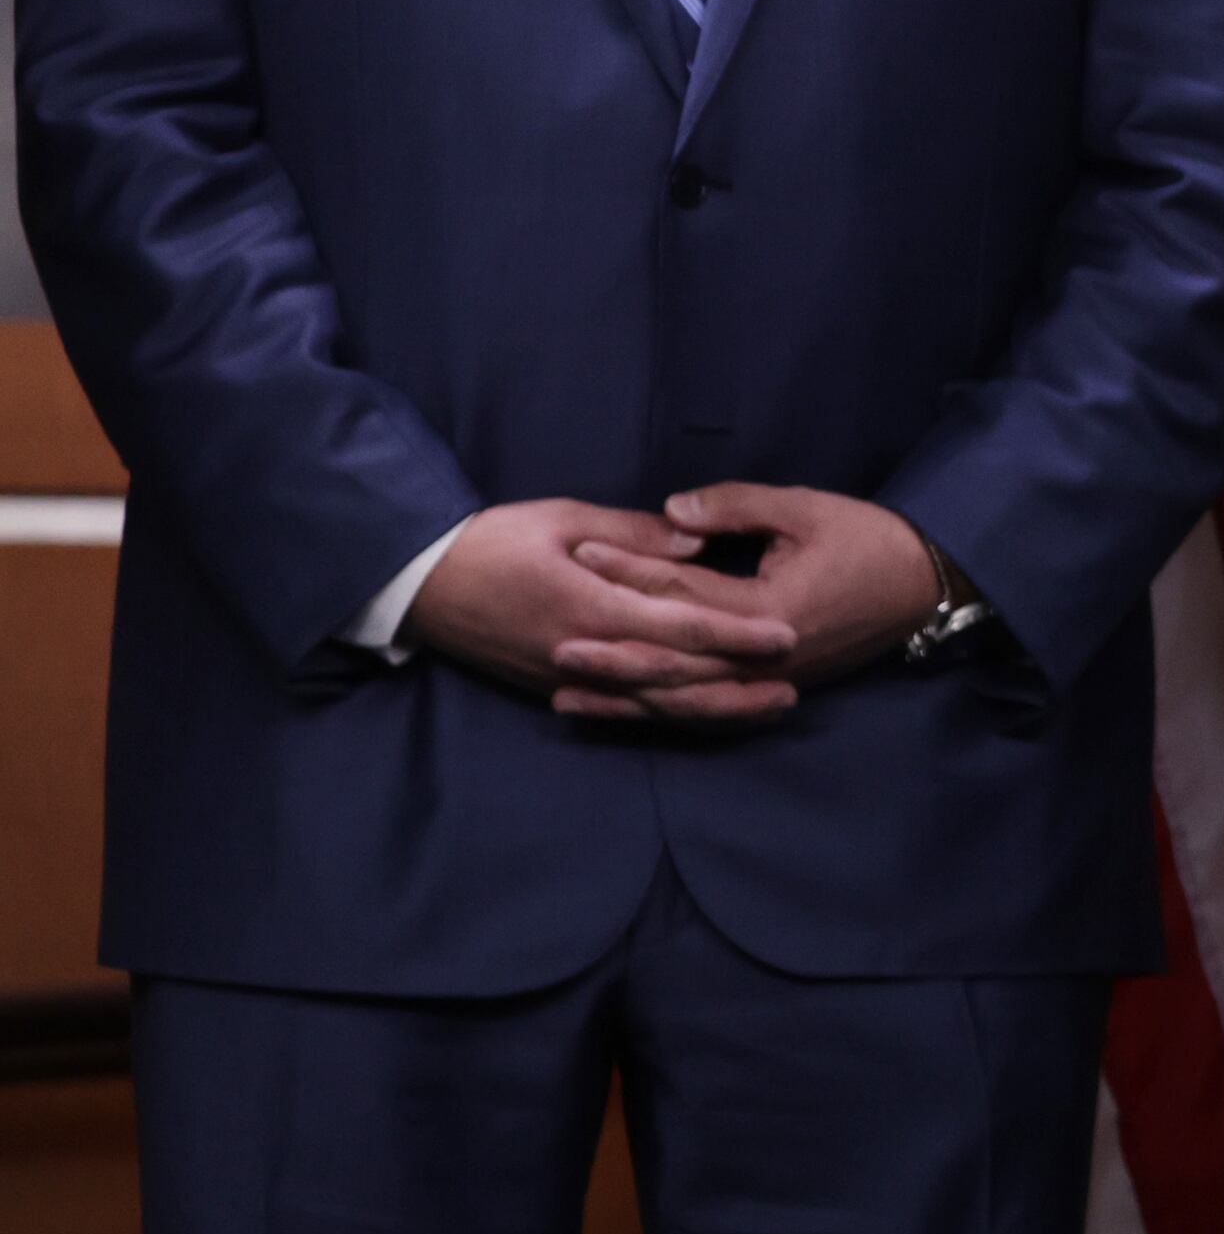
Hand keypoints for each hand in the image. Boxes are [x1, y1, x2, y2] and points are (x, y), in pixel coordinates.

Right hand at [407, 498, 799, 722]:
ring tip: (766, 708)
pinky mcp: (556, 688)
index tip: (786, 635)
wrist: (418, 584)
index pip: (680, 628)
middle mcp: (586, 653)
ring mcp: (569, 678)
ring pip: (653, 705)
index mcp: (592, 607)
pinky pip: (623, 709)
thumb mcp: (563, 518)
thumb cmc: (492, 540)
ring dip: (712, 709)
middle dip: (737, 685)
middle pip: (675, 679)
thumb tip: (698, 542)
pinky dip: (668, 715)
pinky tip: (705, 714)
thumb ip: (634, 533)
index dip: (736, 635)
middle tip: (794, 685)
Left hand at [546, 484, 943, 722]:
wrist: (926, 585)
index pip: (684, 594)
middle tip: (552, 642)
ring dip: (625, 696)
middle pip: (674, 662)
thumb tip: (671, 511)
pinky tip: (623, 710)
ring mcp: (769, 679)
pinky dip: (660, 710)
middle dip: (611, 652)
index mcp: (769, 609)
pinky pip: (706, 707)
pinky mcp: (772, 687)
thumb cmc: (868, 540)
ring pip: (685, 697)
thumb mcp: (804, 509)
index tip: (581, 551)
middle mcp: (764, 657)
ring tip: (567, 692)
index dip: (630, 570)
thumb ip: (735, 508)